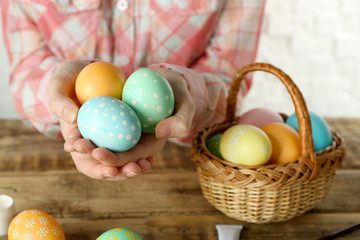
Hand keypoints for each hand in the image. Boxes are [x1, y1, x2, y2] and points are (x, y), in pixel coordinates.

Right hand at [47, 60, 155, 179]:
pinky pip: (135, 144)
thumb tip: (73, 119)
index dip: (97, 169)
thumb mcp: (59, 84)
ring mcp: (111, 138)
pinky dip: (144, 153)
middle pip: (108, 166)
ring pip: (123, 159)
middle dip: (120, 172)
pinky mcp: (125, 130)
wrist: (87, 70)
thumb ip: (60, 101)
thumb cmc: (68, 78)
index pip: (86, 163)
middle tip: (134, 169)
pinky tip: (153, 156)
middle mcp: (96, 144)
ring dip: (134, 166)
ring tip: (145, 166)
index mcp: (77, 142)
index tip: (110, 168)